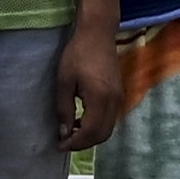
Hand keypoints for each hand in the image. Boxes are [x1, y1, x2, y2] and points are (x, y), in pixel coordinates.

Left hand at [56, 24, 128, 153]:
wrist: (98, 34)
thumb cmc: (78, 54)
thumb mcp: (64, 81)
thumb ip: (64, 109)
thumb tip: (64, 133)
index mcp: (100, 98)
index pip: (91, 132)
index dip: (75, 143)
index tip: (60, 144)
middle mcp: (114, 101)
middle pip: (102, 135)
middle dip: (83, 143)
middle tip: (65, 141)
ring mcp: (119, 98)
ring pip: (108, 129)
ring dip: (91, 135)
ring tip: (72, 131)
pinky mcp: (119, 94)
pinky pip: (110, 119)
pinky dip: (97, 126)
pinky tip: (82, 119)